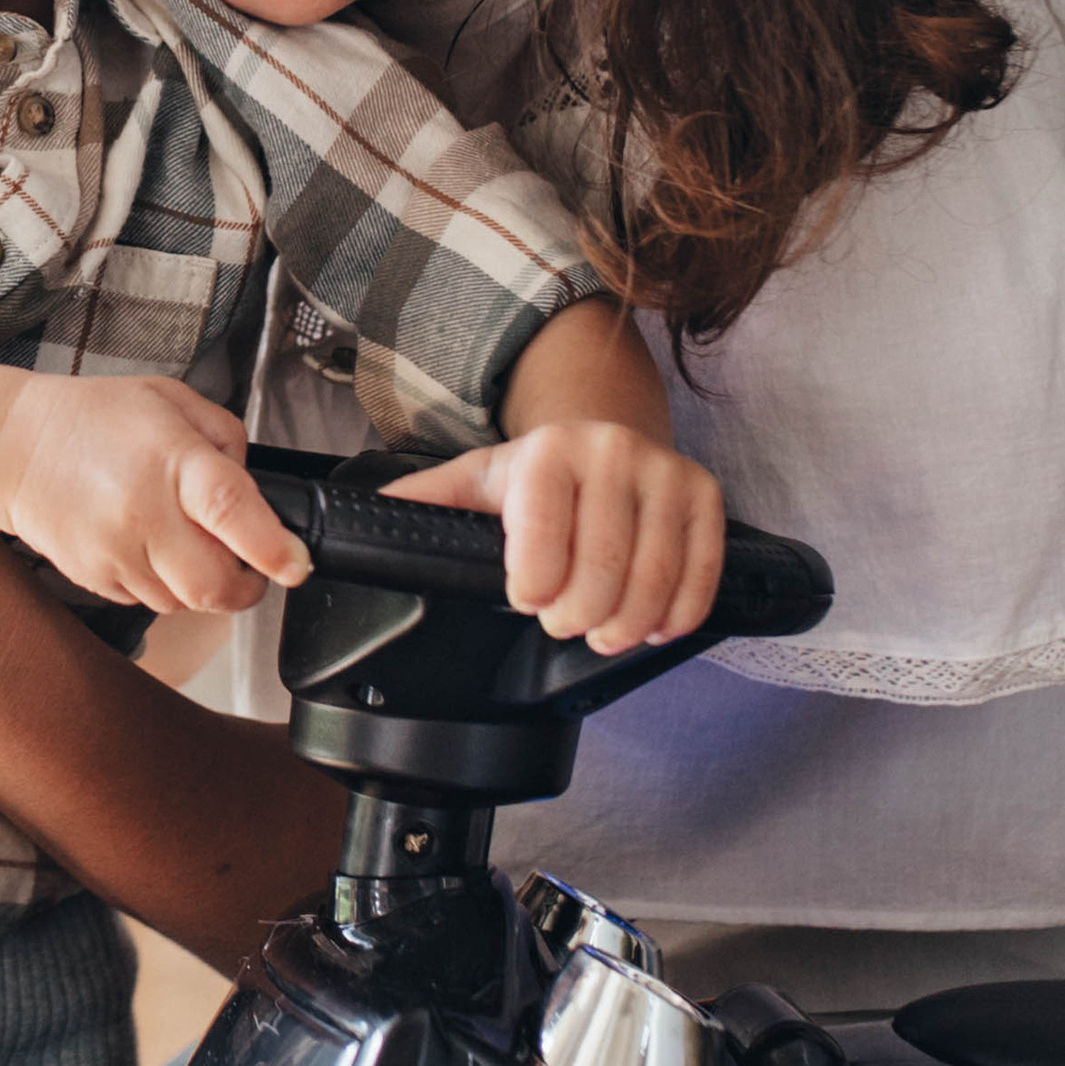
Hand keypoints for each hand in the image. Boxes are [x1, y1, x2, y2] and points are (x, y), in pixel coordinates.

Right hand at [0, 376, 311, 614]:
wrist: (11, 448)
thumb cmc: (92, 418)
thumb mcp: (170, 400)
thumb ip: (225, 438)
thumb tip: (255, 489)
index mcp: (171, 460)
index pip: (231, 510)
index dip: (273, 547)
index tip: (295, 563)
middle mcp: (143, 513)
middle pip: (213, 584)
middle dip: (245, 586)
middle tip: (250, 566)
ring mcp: (116, 553)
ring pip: (185, 602)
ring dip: (200, 584)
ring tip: (184, 542)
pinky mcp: (95, 579)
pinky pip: (150, 602)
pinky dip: (162, 585)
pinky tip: (146, 545)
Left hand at [383, 424, 724, 656]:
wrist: (605, 435)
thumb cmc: (536, 475)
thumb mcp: (475, 482)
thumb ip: (424, 503)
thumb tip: (359, 520)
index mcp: (546, 452)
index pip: (541, 536)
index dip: (534, 586)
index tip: (527, 601)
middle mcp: (610, 452)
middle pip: (600, 569)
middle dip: (578, 615)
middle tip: (565, 622)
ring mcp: (663, 472)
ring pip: (653, 577)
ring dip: (628, 623)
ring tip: (606, 631)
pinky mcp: (705, 494)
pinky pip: (702, 571)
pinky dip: (679, 612)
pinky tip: (654, 624)